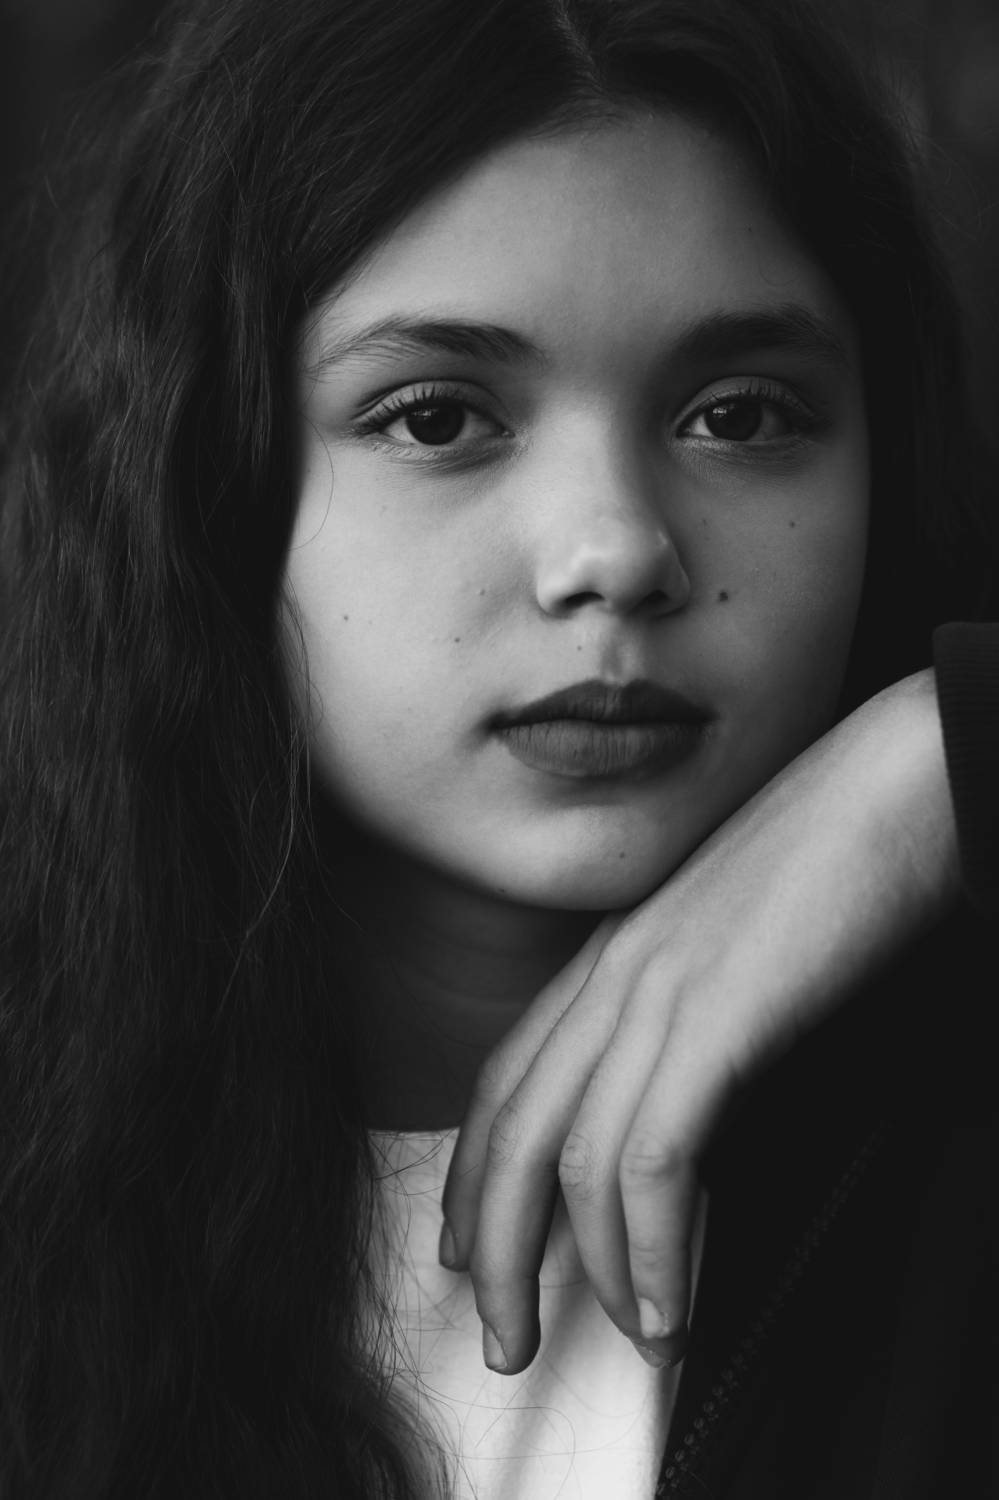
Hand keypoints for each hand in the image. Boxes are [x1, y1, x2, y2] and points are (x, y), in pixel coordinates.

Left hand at [439, 669, 960, 1373]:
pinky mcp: (714, 1013)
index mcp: (609, 957)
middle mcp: (610, 973)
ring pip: (569, 1157)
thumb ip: (690, 1024)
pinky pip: (654, 1158)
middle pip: (509, 1131)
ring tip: (621, 1341)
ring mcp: (656, 989)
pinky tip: (669, 1302)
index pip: (505, 1082)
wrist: (895, 783)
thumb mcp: (732, 950)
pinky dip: (654, 1247)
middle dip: (496, 1249)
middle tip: (506, 1339)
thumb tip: (685, 1124)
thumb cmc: (832, 862)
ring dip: (586, 1270)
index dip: (475, 1178)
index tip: (474, 1253)